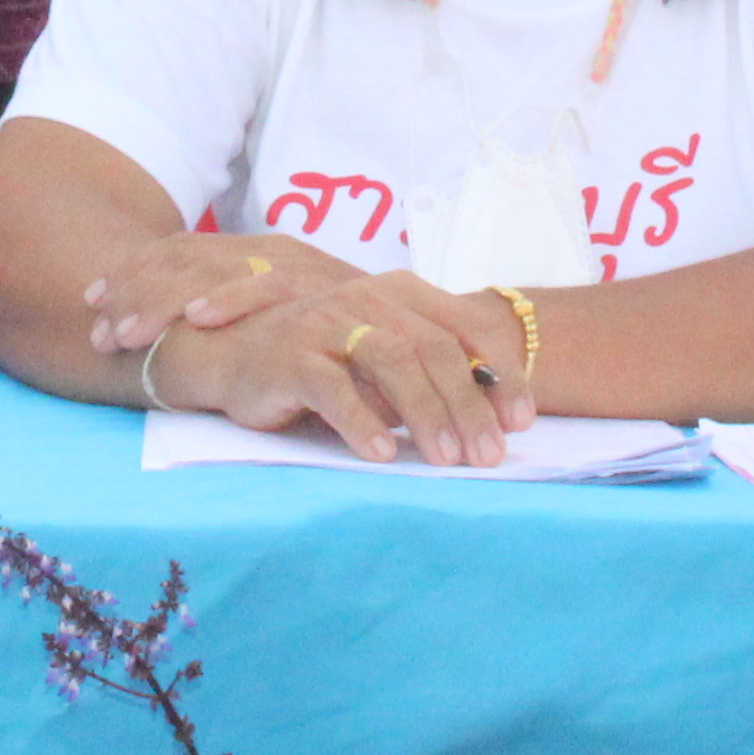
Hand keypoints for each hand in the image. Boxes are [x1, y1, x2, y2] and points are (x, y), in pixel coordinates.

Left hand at [79, 229, 356, 362]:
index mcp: (270, 261)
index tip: (90, 300)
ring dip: (167, 300)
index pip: (190, 258)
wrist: (464, 323)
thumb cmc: (381, 338)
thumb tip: (191, 332)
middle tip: (94, 329)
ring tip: (124, 333)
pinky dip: (236, 300)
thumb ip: (264, 331)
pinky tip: (197, 321)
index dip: (138, 276)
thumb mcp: (307, 329)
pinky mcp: (336, 298)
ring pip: (222, 275)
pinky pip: (274, 289)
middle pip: (193, 262)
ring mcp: (308, 275)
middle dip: (137, 292)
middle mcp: (286, 259)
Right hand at [150, 268, 526, 467]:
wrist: (230, 353)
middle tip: (490, 456)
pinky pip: (333, 388)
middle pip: (434, 348)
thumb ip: (428, 376)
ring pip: (392, 361)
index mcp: (399, 295)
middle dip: (469, 405)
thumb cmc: (320, 364)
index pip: (464, 330)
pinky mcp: (291, 354)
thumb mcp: (381, 365)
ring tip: (448, 459)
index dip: (498, 375)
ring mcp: (327, 322)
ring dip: (426, 413)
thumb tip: (493, 419)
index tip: (523, 423)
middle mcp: (366, 299)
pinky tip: (382, 454)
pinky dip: (361, 422)